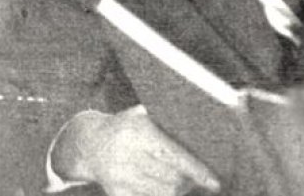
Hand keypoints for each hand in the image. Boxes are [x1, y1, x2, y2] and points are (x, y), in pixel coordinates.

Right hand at [51, 106, 219, 195]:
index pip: (174, 155)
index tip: (214, 181)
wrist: (88, 143)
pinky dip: (163, 195)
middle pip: (171, 178)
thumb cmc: (127, 126)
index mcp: (137, 132)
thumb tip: (206, 135)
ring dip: (180, 189)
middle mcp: (126, 156)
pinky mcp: (116, 193)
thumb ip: (169, 123)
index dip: (197, 170)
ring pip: (163, 193)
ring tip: (186, 181)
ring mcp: (119, 178)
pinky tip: (168, 186)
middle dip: (191, 181)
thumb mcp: (144, 115)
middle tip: (204, 178)